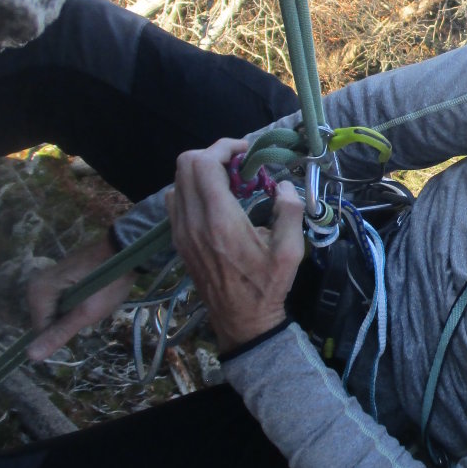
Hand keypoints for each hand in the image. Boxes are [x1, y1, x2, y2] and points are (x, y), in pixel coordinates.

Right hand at [27, 235, 136, 362]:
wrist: (127, 250)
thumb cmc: (110, 282)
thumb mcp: (87, 312)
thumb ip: (59, 333)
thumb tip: (30, 356)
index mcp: (38, 291)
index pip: (42, 330)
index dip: (65, 330)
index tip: (87, 316)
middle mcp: (35, 283)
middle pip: (47, 320)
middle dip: (70, 319)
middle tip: (91, 305)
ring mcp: (46, 278)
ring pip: (55, 312)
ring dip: (75, 312)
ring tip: (93, 298)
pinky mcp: (57, 277)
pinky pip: (61, 301)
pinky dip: (76, 302)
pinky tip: (91, 292)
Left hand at [166, 138, 304, 353]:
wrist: (241, 321)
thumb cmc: (267, 286)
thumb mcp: (291, 250)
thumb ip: (290, 210)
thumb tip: (282, 185)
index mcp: (220, 220)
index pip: (204, 163)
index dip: (223, 146)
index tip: (245, 150)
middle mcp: (193, 221)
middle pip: (185, 164)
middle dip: (212, 154)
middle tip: (239, 164)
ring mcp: (181, 231)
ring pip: (177, 180)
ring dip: (201, 170)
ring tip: (228, 181)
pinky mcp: (178, 239)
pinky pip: (175, 199)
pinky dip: (192, 188)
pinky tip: (215, 200)